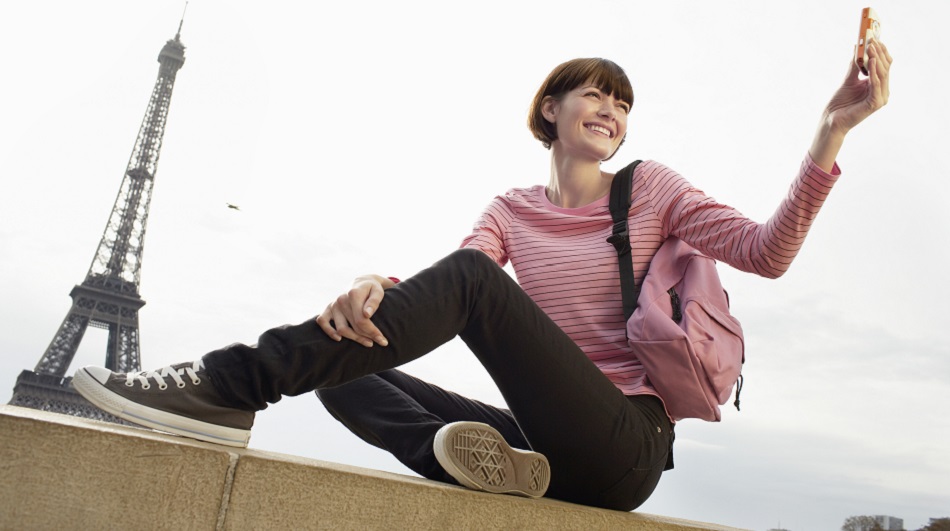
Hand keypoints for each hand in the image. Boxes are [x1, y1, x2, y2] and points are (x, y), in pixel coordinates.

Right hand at [315, 275, 391, 347]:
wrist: (361, 282)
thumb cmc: (372, 289)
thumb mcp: (378, 292)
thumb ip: (374, 302)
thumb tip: (367, 315)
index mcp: (354, 294)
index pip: (362, 320)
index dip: (373, 332)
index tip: (383, 341)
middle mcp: (341, 299)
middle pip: (354, 326)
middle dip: (368, 337)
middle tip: (380, 342)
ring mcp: (334, 304)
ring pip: (341, 329)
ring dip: (354, 338)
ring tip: (368, 342)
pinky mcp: (328, 308)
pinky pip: (322, 321)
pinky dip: (328, 331)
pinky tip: (339, 338)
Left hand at [809, 39, 891, 170]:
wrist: (832, 120)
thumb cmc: (840, 102)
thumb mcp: (848, 79)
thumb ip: (855, 65)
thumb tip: (858, 47)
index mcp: (878, 85)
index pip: (885, 65)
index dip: (881, 51)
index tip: (874, 38)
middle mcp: (883, 91)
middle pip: (886, 68)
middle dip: (879, 53)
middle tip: (873, 40)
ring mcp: (880, 98)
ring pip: (883, 74)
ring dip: (877, 60)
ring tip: (871, 48)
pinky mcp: (875, 104)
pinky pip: (876, 85)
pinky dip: (874, 72)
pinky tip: (870, 62)